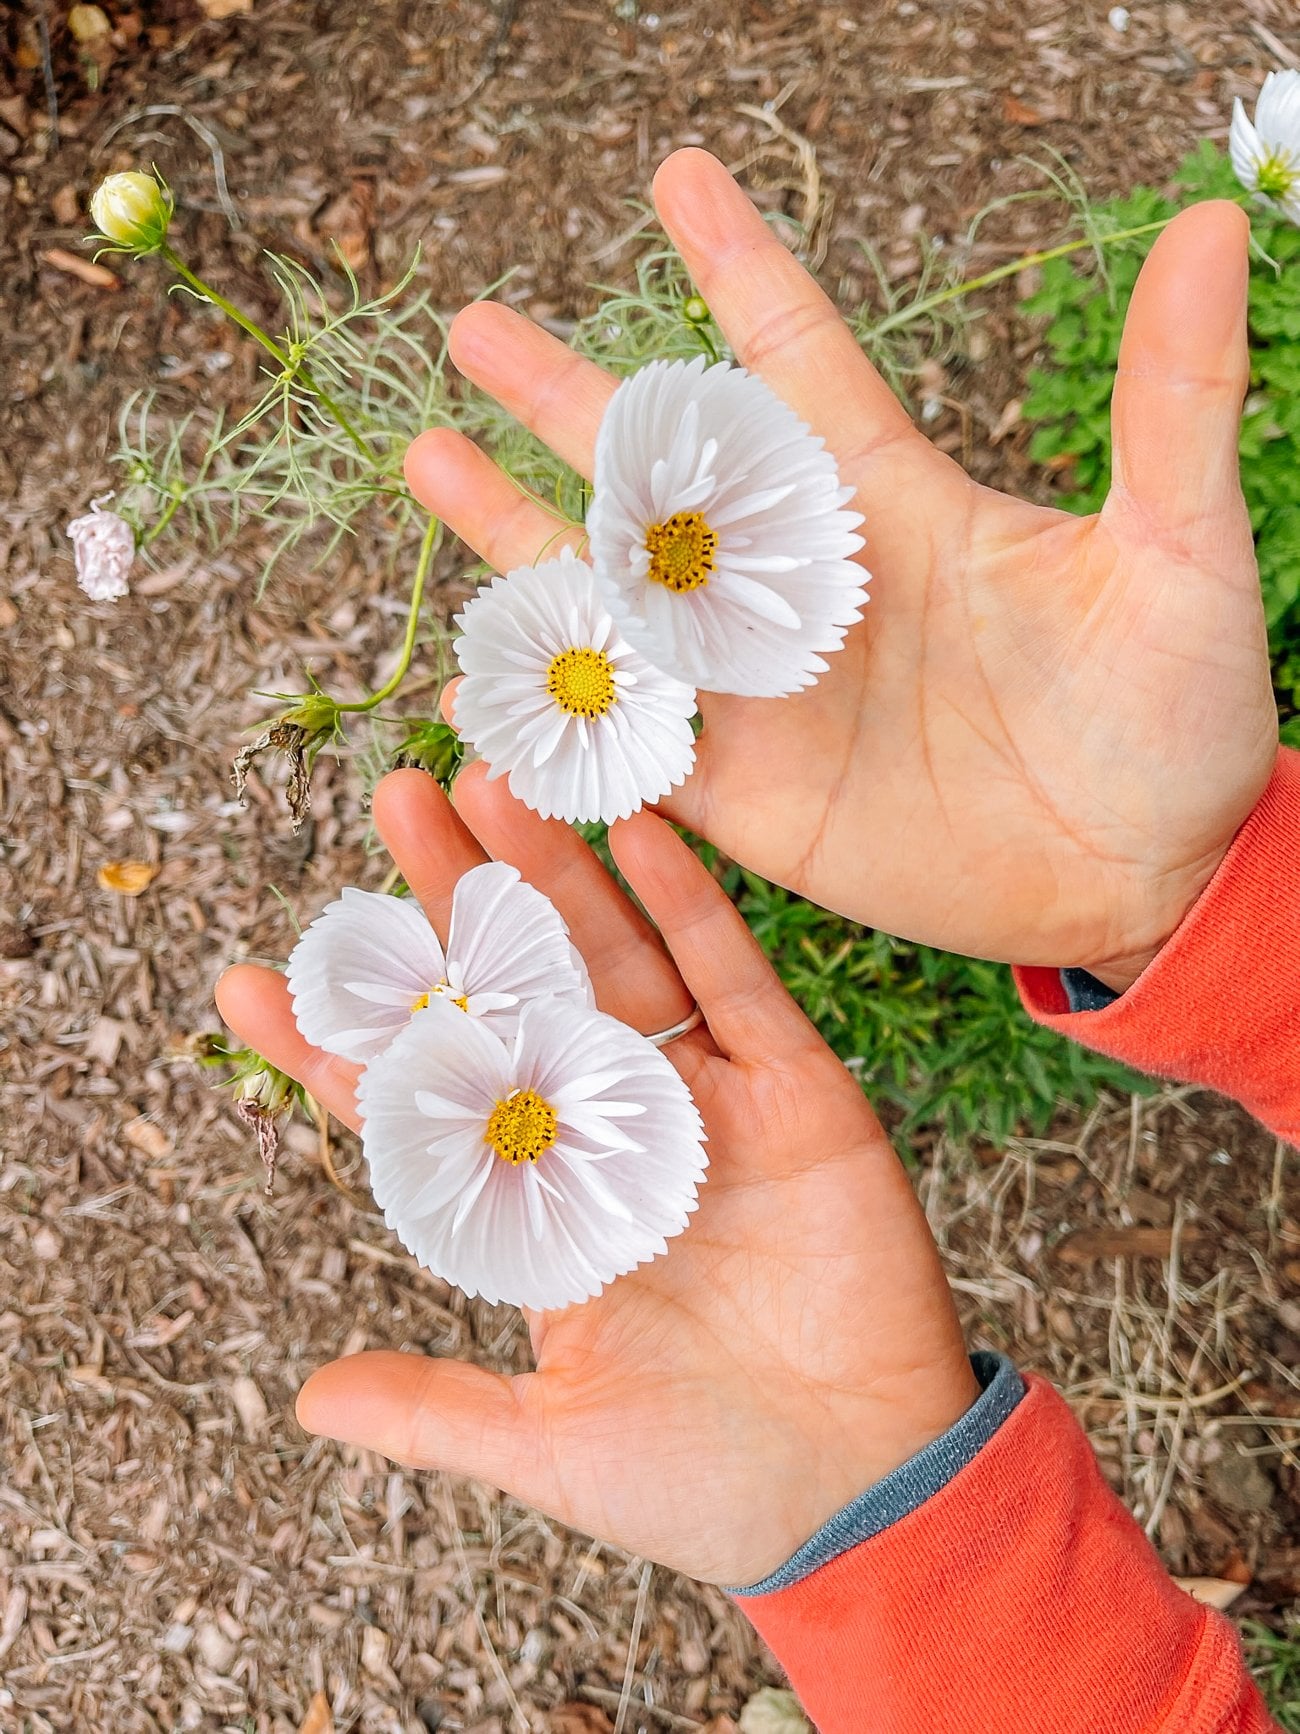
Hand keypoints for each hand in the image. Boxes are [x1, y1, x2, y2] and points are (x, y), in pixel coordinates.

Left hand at [216, 767, 977, 1586]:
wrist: (864, 1495)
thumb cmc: (704, 1481)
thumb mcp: (547, 1448)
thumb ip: (432, 1409)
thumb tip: (307, 1399)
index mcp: (543, 1207)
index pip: (426, 1103)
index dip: (344, 1045)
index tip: (254, 983)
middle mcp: (612, 1134)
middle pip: (519, 993)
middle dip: (450, 906)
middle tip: (392, 802)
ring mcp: (705, 1102)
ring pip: (614, 964)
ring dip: (554, 874)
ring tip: (485, 784)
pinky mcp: (796, 1089)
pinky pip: (735, 980)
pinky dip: (689, 905)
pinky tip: (632, 833)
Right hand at [406, 150, 1278, 990]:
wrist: (1149, 880)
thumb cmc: (1181, 714)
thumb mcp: (1180, 556)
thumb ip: (1169, 405)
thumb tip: (1212, 225)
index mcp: (896, 510)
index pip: (798, 368)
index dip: (739, 272)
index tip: (678, 177)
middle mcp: (809, 591)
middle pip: (663, 476)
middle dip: (569, 400)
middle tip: (475, 328)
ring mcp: (770, 697)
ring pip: (619, 602)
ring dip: (523, 539)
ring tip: (430, 463)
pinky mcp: (754, 801)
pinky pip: (633, 751)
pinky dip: (553, 721)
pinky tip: (472, 685)